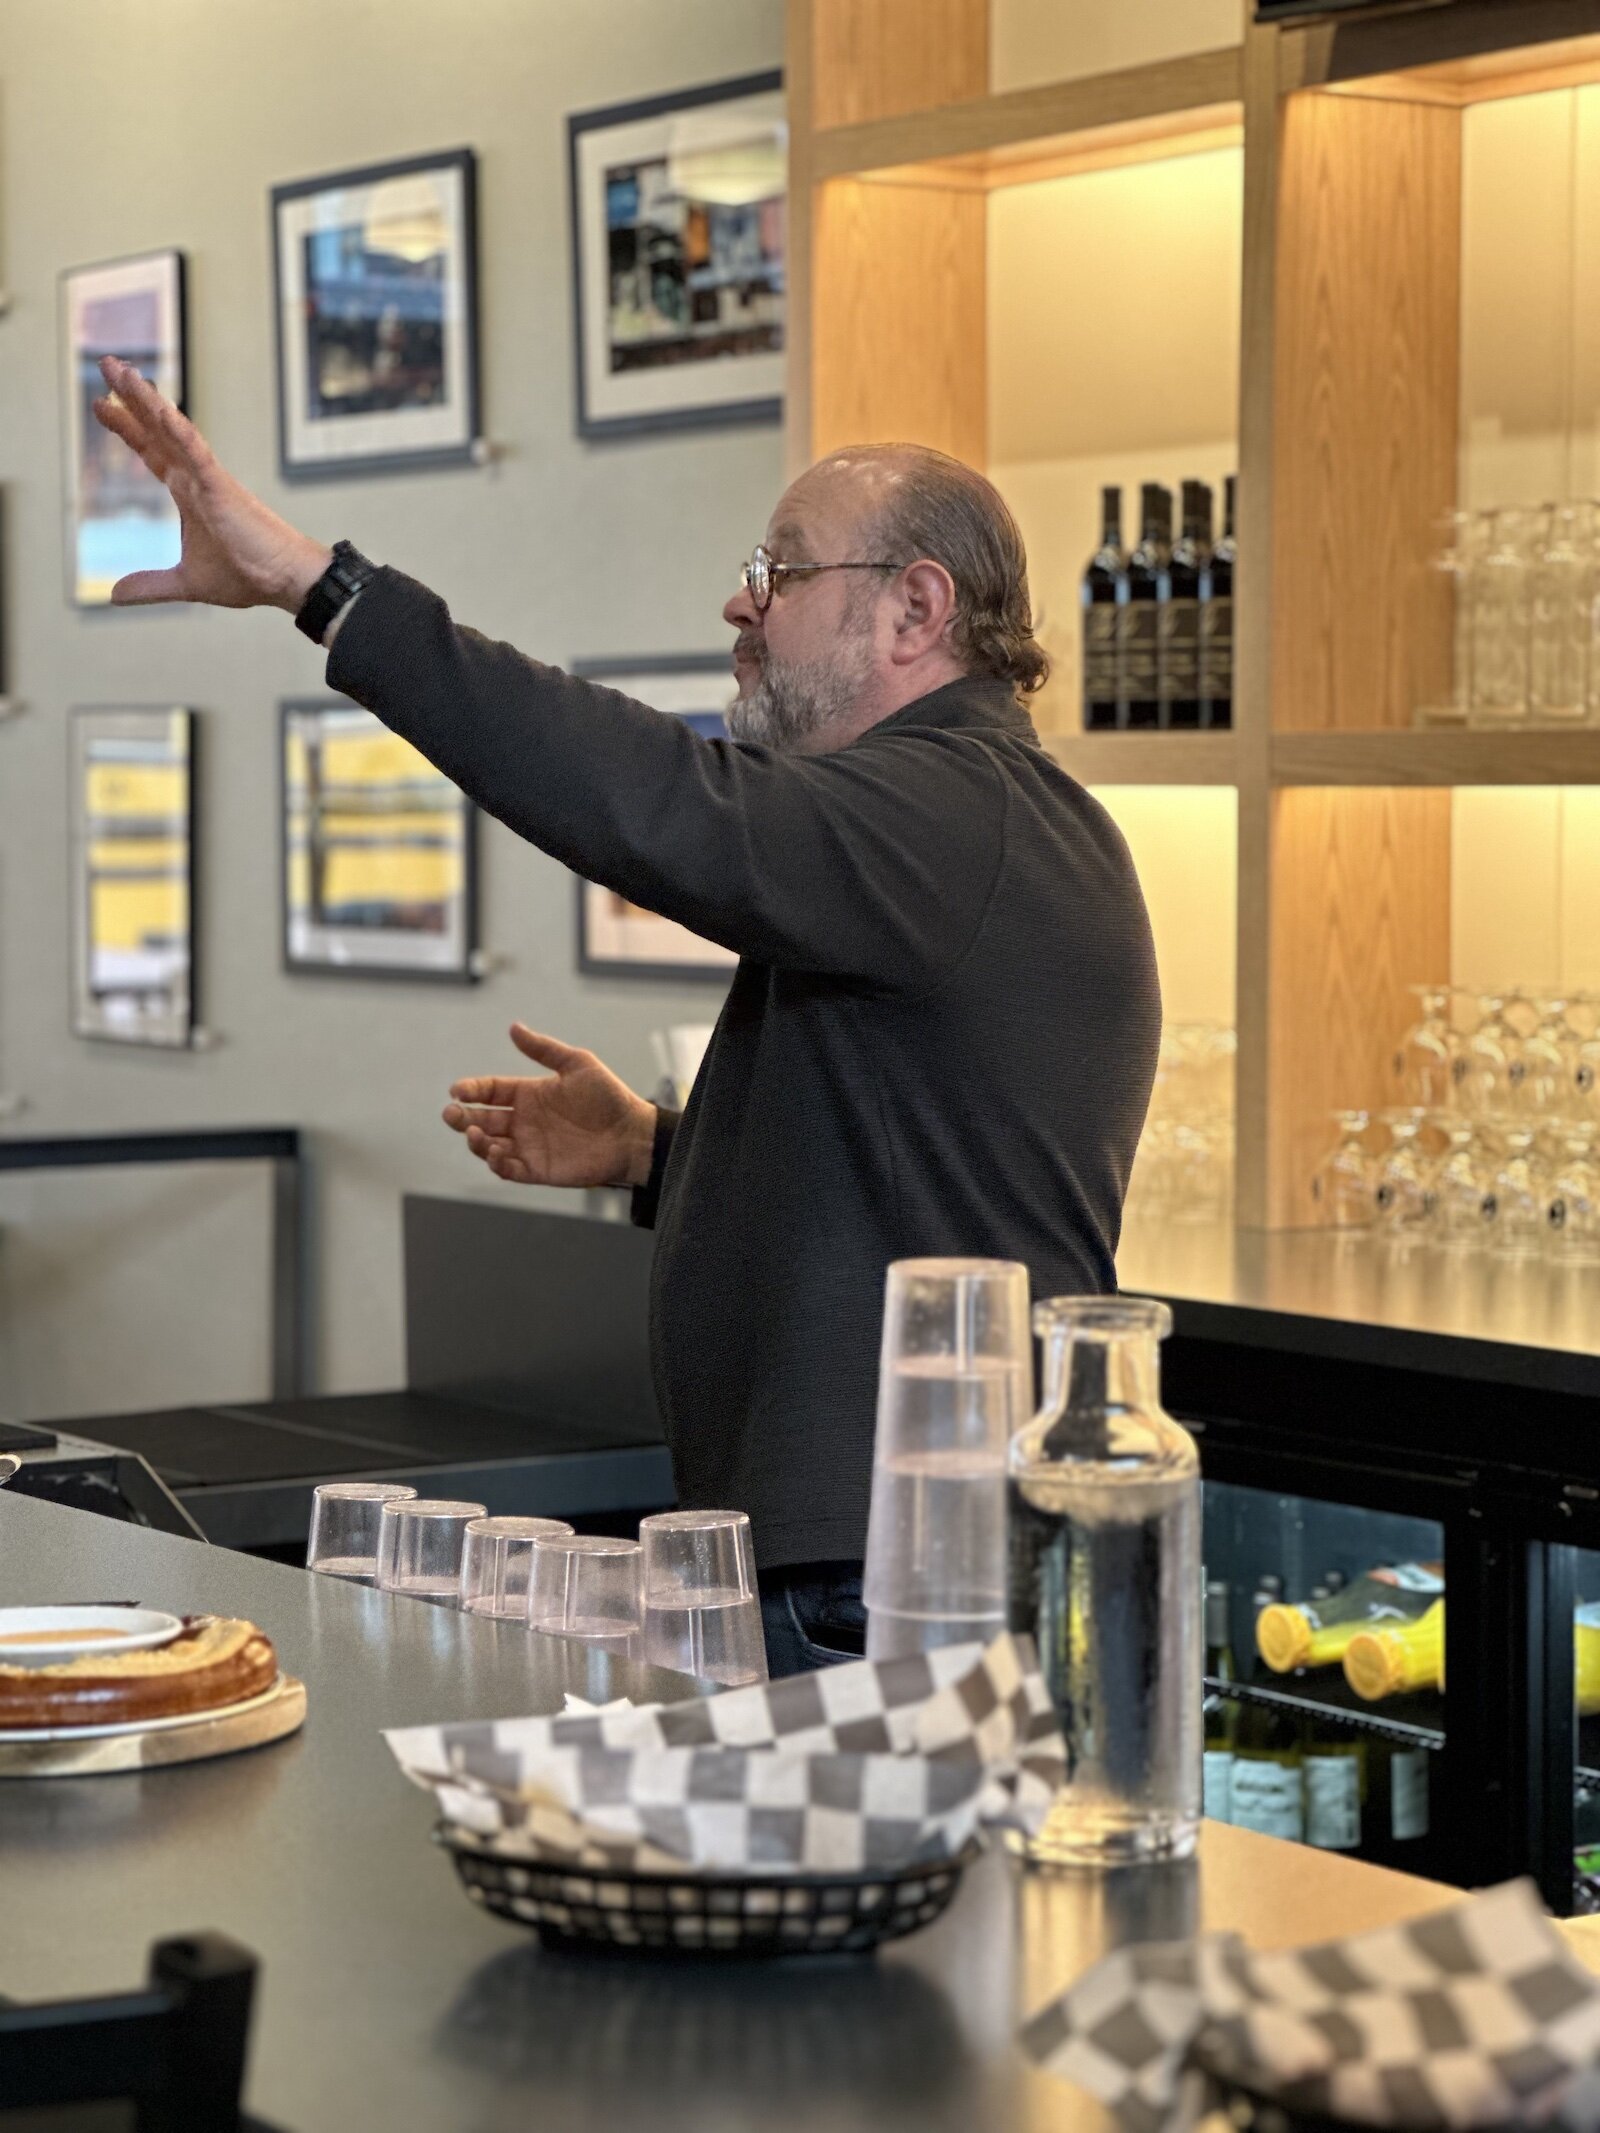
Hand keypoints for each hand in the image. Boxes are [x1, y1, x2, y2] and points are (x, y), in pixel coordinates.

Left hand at [90, 356, 330, 611]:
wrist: (284, 581)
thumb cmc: (248, 576)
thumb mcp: (187, 583)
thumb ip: (151, 584)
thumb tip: (114, 594)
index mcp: (190, 494)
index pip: (152, 452)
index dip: (127, 428)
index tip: (102, 406)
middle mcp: (197, 478)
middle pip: (157, 430)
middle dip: (130, 399)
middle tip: (107, 366)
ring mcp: (209, 478)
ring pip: (173, 430)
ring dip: (146, 400)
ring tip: (120, 372)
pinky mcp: (223, 487)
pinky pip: (197, 452)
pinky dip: (178, 430)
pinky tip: (159, 409)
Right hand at [442, 1024, 657, 1189]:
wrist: (631, 1134)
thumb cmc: (609, 1097)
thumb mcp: (577, 1064)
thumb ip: (543, 1049)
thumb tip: (513, 1027)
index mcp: (528, 1093)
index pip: (489, 1091)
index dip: (470, 1090)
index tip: (457, 1090)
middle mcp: (523, 1120)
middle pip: (481, 1119)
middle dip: (461, 1117)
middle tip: (451, 1114)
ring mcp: (529, 1146)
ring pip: (488, 1145)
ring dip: (476, 1141)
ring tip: (476, 1133)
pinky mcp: (538, 1169)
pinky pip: (508, 1169)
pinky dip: (496, 1163)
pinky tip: (495, 1152)